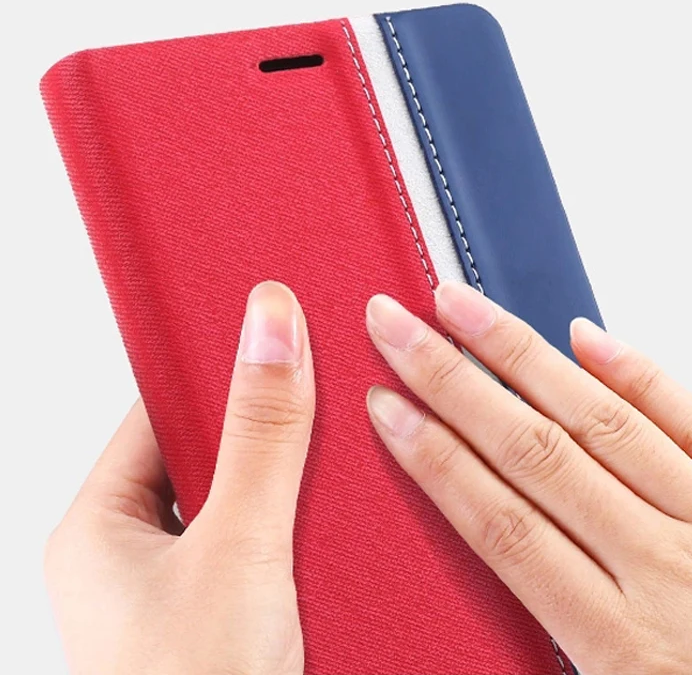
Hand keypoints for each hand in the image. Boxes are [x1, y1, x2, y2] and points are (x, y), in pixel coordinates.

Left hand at [45, 282, 313, 674]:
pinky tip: (343, 514)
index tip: (274, 328)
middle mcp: (138, 554)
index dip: (219, 366)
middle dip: (270, 424)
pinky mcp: (232, 613)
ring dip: (296, 478)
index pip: (162, 408)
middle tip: (324, 387)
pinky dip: (307, 522)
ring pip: (248, 496)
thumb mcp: (237, 549)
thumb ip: (260, 435)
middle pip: (211, 449)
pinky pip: (271, 540)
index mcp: (101, 526)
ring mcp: (186, 587)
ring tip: (343, 448)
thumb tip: (269, 325)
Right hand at [365, 281, 691, 673]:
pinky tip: (589, 334)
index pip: (501, 526)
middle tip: (397, 325)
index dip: (434, 458)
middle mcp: (671, 573)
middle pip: (534, 454)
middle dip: (451, 380)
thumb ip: (568, 652)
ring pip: (602, 422)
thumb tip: (508, 569)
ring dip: (522, 356)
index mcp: (628, 649)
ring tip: (465, 307)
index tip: (388, 406)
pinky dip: (641, 372)